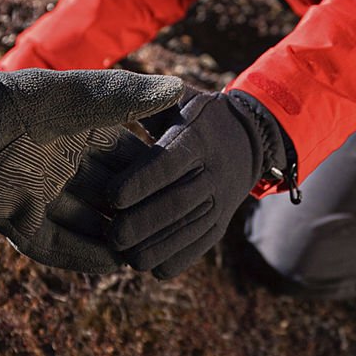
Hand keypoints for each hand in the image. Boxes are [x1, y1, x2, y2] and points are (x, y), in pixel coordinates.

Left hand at [0, 38, 183, 272]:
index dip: (155, 169)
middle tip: (173, 225)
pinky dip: (83, 256)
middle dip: (139, 208)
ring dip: (115, 237)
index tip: (186, 182)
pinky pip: (57, 245)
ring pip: (87, 223)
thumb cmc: (18, 102)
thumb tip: (178, 88)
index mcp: (79, 131)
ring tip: (149, 251)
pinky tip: (112, 264)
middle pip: (111, 192)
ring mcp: (41, 194)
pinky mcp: (18, 221)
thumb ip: (128, 97)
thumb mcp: (80, 96)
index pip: (128, 153)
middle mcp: (63, 163)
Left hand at [106, 90, 290, 278]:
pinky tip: (146, 262)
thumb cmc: (196, 117)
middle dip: (142, 223)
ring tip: (123, 253)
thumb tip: (108, 93)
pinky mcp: (219, 226)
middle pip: (177, 203)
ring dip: (154, 247)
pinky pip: (195, 249)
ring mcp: (220, 202)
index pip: (169, 163)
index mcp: (198, 138)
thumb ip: (146, 99)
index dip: (141, 181)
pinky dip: (171, 260)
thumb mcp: (179, 99)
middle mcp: (213, 172)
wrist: (247, 141)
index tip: (111, 195)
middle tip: (113, 234)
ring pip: (186, 232)